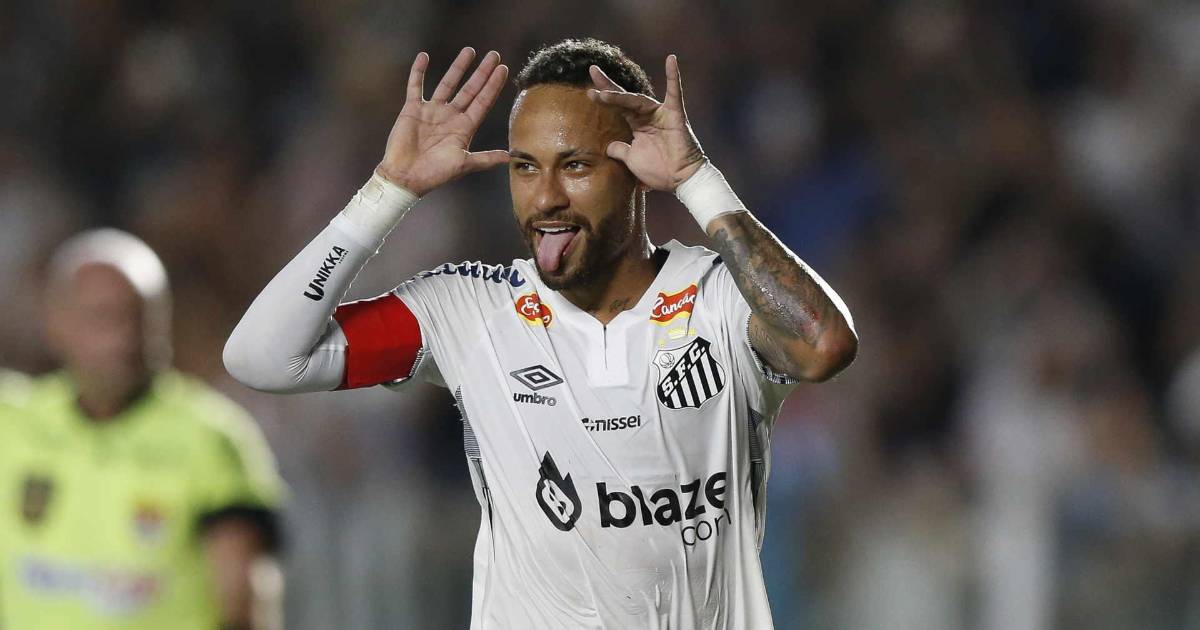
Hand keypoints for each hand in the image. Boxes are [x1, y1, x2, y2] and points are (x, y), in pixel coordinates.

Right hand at [377, 48, 509, 195]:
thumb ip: (485, 158)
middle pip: (470, 89)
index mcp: (464, 128)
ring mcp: (432, 111)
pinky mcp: (412, 109)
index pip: (483, 102)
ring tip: (470, 51)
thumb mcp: (464, 165)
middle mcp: (450, 116)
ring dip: (458, 67)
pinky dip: (419, 71)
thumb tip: (510, 157)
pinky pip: (415, 86)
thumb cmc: (435, 174)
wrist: (406, 177)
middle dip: (482, 72)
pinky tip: (424, 56)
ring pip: (448, 83)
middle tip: (494, 55)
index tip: (504, 69)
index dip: (493, 86)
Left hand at [587, 55, 706, 191]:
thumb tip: (607, 146)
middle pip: (625, 98)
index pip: (618, 107)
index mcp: (637, 124)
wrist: (680, 180)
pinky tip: (671, 60)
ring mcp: (661, 114)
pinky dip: (674, 76)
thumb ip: (619, 150)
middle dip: (607, 87)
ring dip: (620, 96)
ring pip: (638, 100)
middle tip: (592, 70)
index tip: (588, 92)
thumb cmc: (658, 171)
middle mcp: (648, 115)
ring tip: (604, 92)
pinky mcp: (675, 115)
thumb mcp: (631, 160)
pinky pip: (675, 94)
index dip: (604, 98)